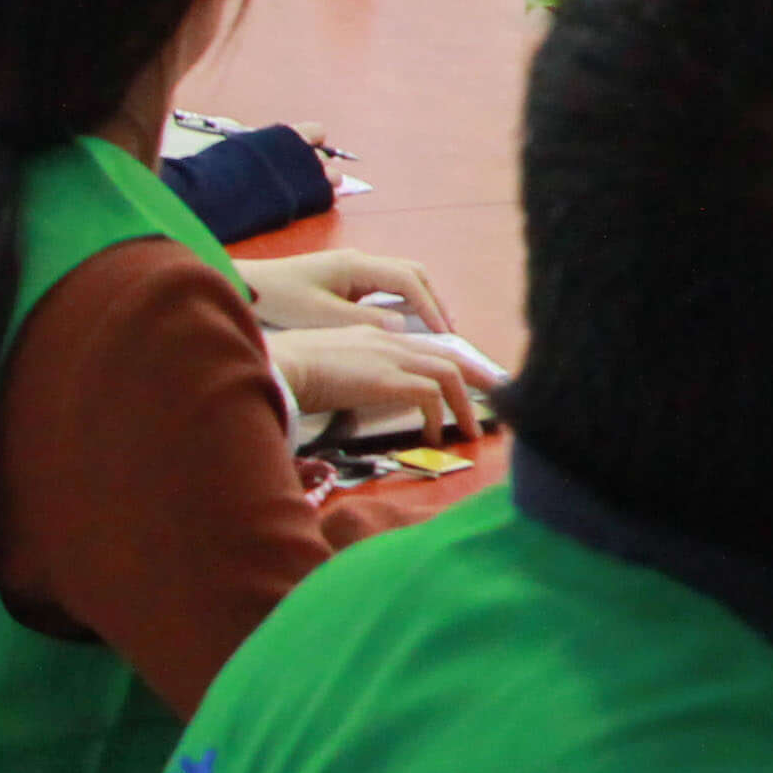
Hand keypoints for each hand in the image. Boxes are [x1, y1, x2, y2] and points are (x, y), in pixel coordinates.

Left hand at [240, 246, 458, 338]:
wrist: (247, 285)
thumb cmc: (278, 299)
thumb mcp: (320, 314)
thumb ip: (362, 321)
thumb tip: (401, 327)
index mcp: (356, 266)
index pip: (407, 281)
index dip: (430, 306)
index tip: (445, 332)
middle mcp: (360, 261)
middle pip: (412, 273)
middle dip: (434, 299)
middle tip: (449, 329)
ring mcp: (353, 267)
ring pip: (401, 277)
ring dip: (421, 298)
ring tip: (436, 325)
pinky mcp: (345, 278)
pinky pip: (386, 285)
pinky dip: (404, 300)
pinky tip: (406, 320)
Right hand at [268, 321, 490, 443]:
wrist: (276, 367)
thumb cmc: (290, 372)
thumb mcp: (330, 367)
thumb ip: (353, 373)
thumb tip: (362, 392)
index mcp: (375, 336)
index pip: (426, 347)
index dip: (452, 364)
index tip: (468, 382)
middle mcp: (389, 341)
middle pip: (448, 356)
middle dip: (476, 379)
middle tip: (496, 400)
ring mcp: (390, 358)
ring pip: (448, 375)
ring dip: (464, 404)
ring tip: (471, 430)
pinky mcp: (387, 379)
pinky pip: (430, 397)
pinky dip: (439, 417)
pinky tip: (434, 436)